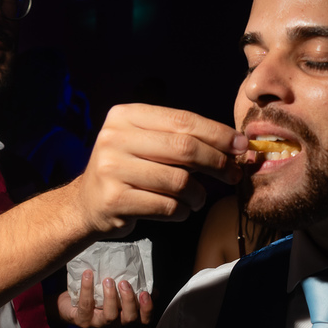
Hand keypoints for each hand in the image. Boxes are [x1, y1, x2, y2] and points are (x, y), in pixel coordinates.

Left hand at [57, 269, 152, 327]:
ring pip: (110, 316)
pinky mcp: (82, 320)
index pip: (143, 319)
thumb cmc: (94, 296)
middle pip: (129, 318)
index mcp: (124, 315)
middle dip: (129, 300)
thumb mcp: (115, 292)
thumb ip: (131, 290)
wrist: (66, 304)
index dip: (147, 309)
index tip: (145, 293)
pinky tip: (88, 275)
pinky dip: (87, 289)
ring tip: (108, 280)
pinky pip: (86, 305)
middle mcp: (114, 323)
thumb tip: (152, 287)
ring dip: (111, 297)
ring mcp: (98, 323)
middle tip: (124, 283)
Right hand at [73, 103, 246, 236]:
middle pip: (183, 148)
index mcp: (126, 116)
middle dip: (216, 162)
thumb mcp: (146, 144)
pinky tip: (180, 210)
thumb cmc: (128, 170)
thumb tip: (235, 147)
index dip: (217, 134)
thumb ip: (181, 139)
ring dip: (199, 194)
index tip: (241, 146)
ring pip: (178, 182)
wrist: (86, 204)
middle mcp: (115, 138)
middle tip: (233, 174)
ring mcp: (112, 170)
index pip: (182, 120)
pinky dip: (183, 211)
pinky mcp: (115, 200)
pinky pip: (167, 207)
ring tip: (198, 198)